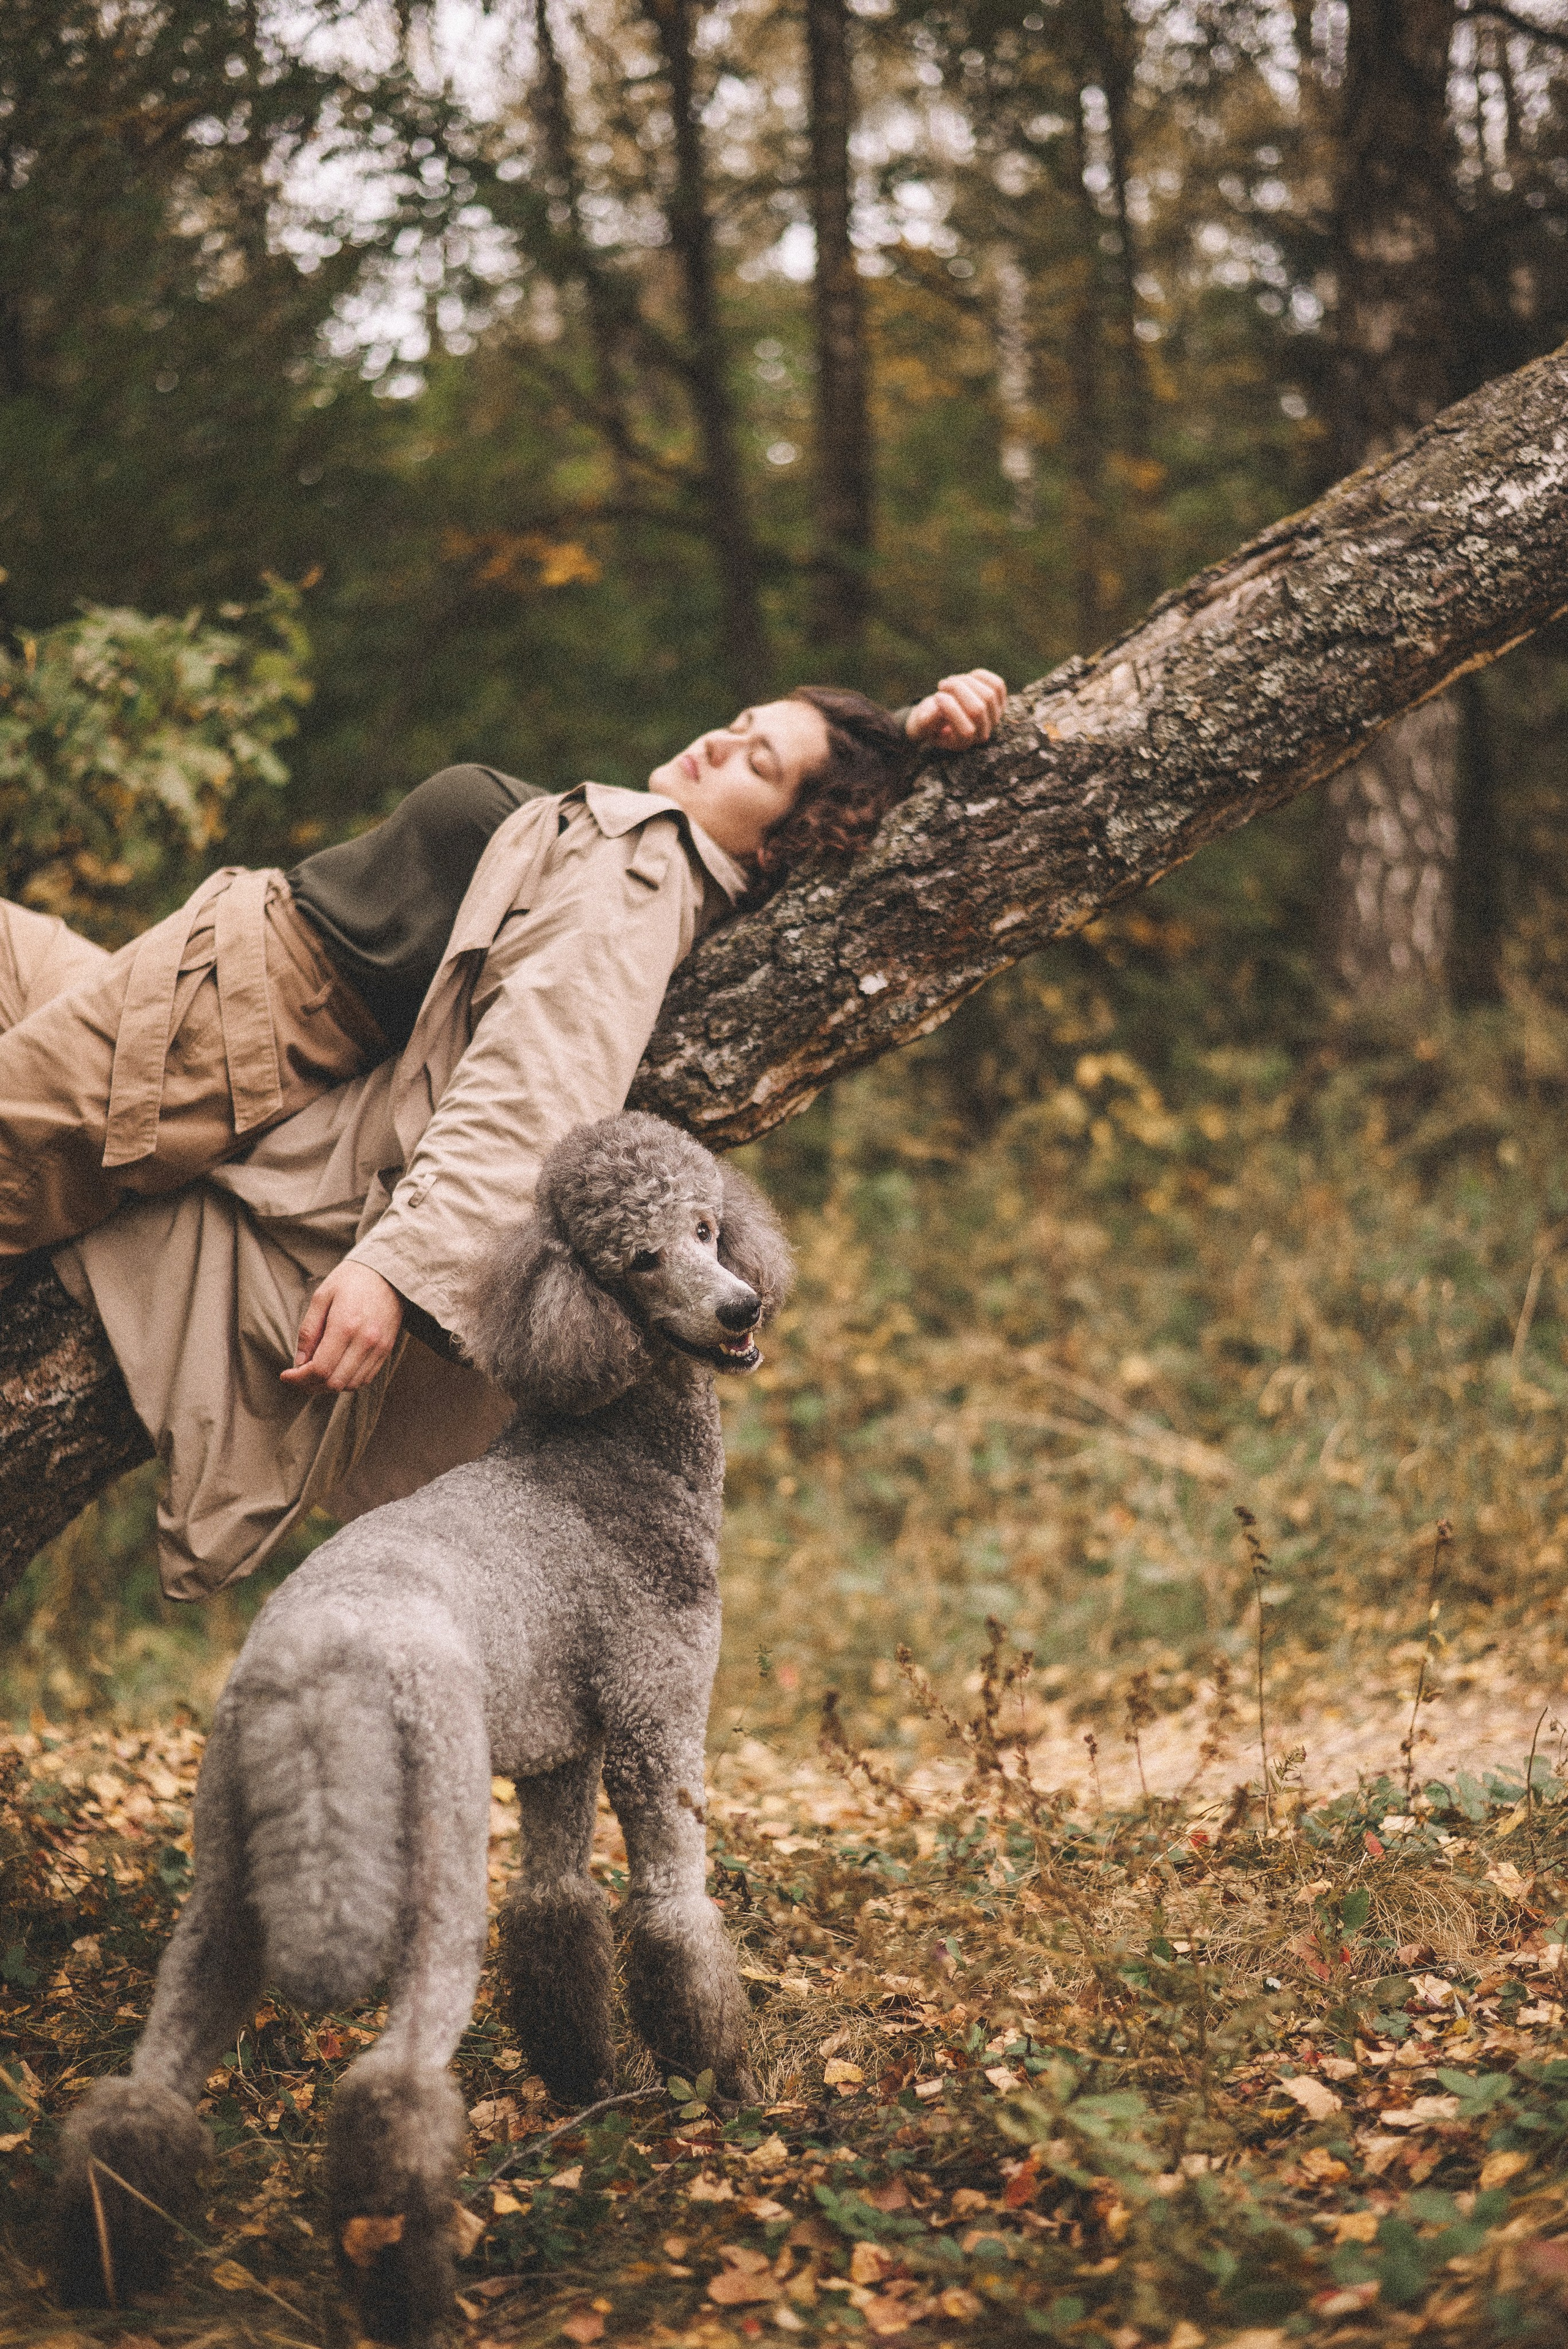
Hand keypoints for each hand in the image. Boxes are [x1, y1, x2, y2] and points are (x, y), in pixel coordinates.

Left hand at [281, 1261, 403, 1393]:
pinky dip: (347, 1381)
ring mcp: (379, 1348)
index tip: (286, 1375)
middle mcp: (365, 1341)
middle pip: (334, 1383)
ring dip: (328, 1386)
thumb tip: (299, 1362)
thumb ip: (309, 1331)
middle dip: (310, 1385)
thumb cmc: (352, 1280)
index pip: (320, 1368)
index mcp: (345, 1325)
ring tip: (315, 1374)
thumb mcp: (322, 1297)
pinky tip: (335, 1369)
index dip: (299, 1378)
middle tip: (298, 1377)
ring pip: (350, 1385)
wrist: (389, 1273)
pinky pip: (365, 1379)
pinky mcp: (386, 1350)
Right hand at [904, 668, 1006, 748]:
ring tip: (951, 681)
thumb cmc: (929, 719)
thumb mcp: (922, 722)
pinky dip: (981, 676)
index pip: (966, 731)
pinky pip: (997, 685)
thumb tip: (940, 707)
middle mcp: (981, 734)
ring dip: (966, 681)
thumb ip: (927, 719)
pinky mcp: (999, 702)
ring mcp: (993, 718)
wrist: (941, 714)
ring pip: (988, 695)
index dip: (952, 710)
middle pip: (978, 709)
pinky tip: (967, 677)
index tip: (936, 697)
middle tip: (942, 685)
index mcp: (961, 744)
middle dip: (958, 690)